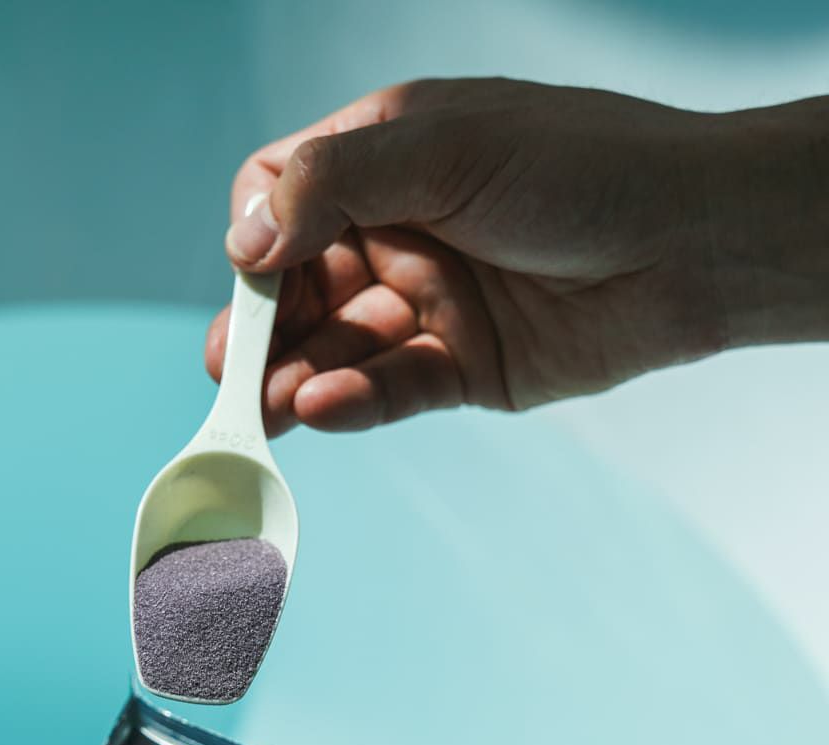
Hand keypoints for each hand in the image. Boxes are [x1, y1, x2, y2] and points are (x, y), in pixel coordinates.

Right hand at [205, 79, 828, 434]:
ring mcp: (427, 303)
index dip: (258, 238)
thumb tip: (243, 240)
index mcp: (386, 159)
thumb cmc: (585, 168)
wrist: (697, 242)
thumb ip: (335, 184)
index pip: (283, 197)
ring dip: (295, 378)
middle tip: (232, 371)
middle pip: (297, 286)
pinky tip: (321, 409)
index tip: (255, 271)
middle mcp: (397, 232)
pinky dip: (353, 402)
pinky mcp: (460, 366)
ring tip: (264, 408)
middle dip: (261, 330)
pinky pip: (390, 390)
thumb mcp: (448, 149)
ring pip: (337, 348)